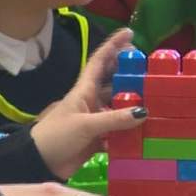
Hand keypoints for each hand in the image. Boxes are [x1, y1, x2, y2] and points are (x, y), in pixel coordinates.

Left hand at [31, 29, 146, 178]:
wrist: (40, 162)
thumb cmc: (57, 135)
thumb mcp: (85, 125)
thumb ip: (114, 119)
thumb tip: (143, 111)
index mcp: (85, 90)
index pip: (100, 60)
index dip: (113, 45)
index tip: (129, 33)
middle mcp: (92, 101)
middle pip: (114, 82)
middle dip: (130, 74)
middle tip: (150, 70)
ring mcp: (95, 119)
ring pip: (119, 106)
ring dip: (133, 104)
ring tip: (156, 99)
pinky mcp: (98, 138)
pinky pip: (118, 130)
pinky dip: (129, 130)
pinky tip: (145, 130)